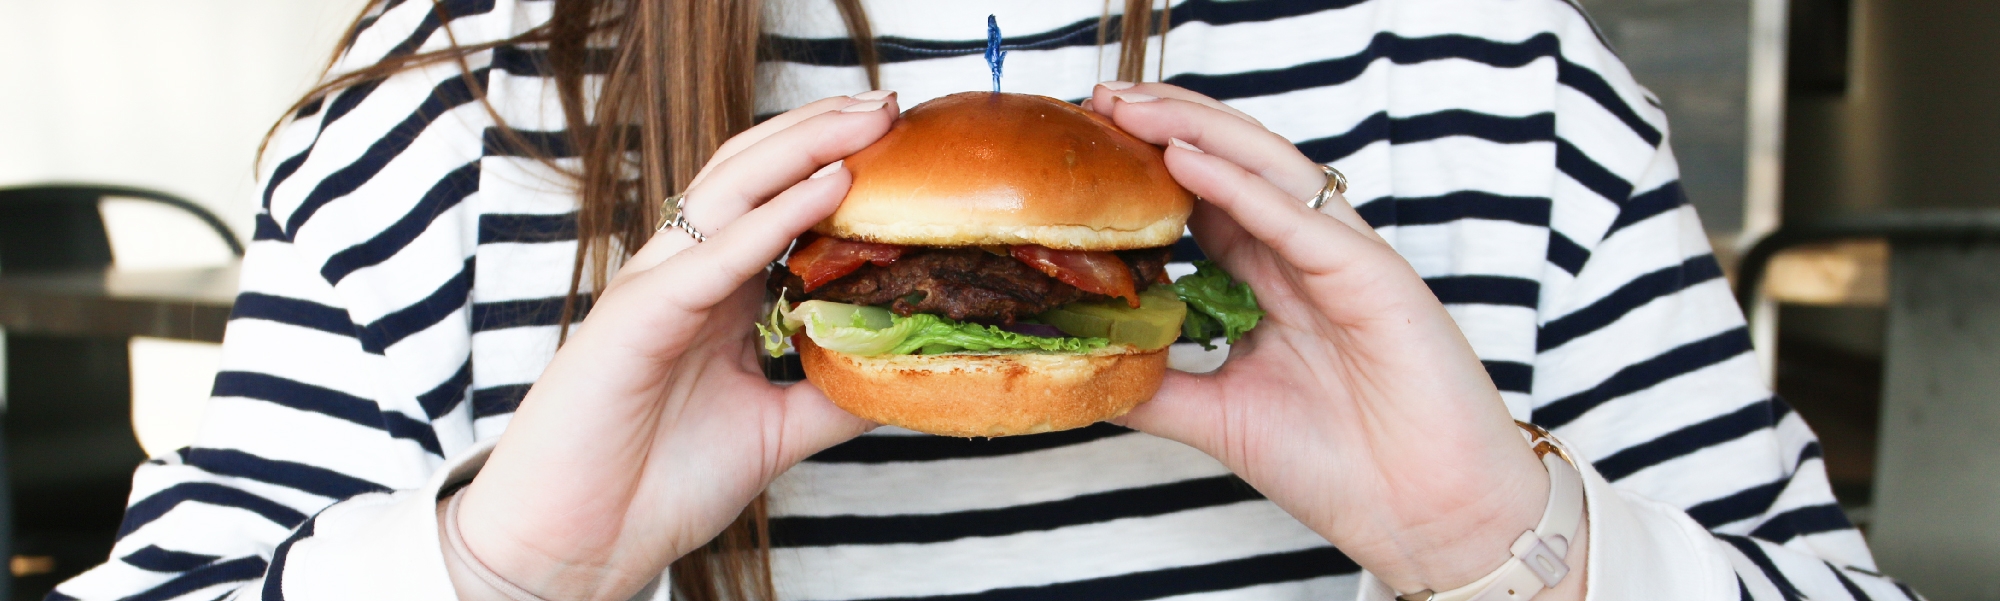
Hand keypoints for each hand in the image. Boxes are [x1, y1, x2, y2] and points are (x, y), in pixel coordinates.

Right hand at [444, 92, 899, 600]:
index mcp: (712, 292)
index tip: (901, 141)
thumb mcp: (773, 431)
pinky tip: (826, 188)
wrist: (576, 547)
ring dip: (805, 148)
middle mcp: (683, 274)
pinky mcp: (636, 316)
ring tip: (870, 121)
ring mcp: (655, 286)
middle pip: (754, 172)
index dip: (832, 161)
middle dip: (823, 131)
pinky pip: (714, 255)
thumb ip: (830, 395)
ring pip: (731, 190)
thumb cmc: (653, 485)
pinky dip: (772, 218)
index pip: (774, 199)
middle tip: (892, 104)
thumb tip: (902, 377)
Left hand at [1087, 83, 1586, 597]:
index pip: (1203, 201)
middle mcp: (1305, 258)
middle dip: (1162, 125)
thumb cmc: (1344, 467)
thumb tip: (1083, 372)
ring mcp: (1342, 259)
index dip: (1146, 166)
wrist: (1427, 516)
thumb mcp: (1218, 418)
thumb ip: (1156, 386)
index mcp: (1274, 282)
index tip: (1085, 143)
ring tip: (1128, 108)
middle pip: (1229, 166)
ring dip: (1192, 132)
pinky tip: (1185, 157)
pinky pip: (1297, 220)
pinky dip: (1240, 185)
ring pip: (1264, 170)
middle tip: (1096, 99)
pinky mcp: (1374, 275)